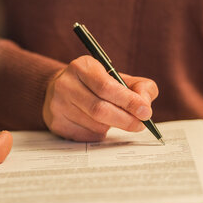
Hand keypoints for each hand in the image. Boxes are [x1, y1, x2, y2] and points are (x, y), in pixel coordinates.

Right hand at [43, 56, 158, 140]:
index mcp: (82, 67)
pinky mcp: (56, 123)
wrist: (63, 89)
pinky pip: (86, 136)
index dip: (128, 101)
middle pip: (99, 109)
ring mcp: (58, 105)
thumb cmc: (96, 84)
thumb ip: (140, 87)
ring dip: (111, 127)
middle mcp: (65, 84)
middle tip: (140, 125)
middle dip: (125, 120)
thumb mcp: (118, 77)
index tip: (145, 112)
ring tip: (116, 120)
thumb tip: (145, 105)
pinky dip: (99, 134)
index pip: (107, 87)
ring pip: (94, 125)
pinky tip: (99, 125)